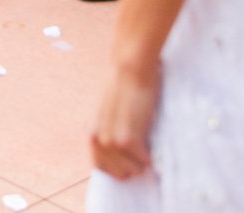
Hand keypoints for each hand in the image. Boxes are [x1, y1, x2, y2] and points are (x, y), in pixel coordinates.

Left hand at [90, 60, 160, 181]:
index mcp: (92, 134)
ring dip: (143, 163)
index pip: (101, 167)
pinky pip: (145, 161)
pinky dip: (152, 156)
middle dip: (134, 166)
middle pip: (120, 174)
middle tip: (143, 151)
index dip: (119, 167)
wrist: (130, 69)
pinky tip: (151, 141)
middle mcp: (98, 140)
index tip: (131, 160)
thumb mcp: (110, 114)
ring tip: (147, 145)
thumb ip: (111, 132)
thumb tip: (122, 154)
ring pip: (133, 171)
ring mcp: (112, 142)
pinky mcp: (127, 140)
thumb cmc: (125, 87)